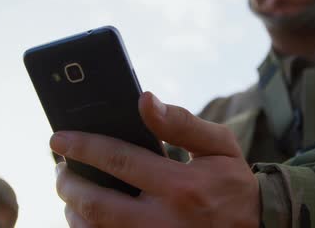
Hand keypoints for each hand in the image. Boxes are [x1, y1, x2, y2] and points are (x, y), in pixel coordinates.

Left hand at [51, 92, 259, 226]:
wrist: (256, 227)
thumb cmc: (232, 182)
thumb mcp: (218, 145)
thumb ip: (182, 122)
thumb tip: (145, 100)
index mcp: (182, 185)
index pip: (120, 161)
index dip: (83, 147)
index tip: (58, 138)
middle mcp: (164, 220)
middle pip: (97, 203)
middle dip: (68, 182)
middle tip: (59, 168)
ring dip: (72, 209)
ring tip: (70, 190)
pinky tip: (86, 214)